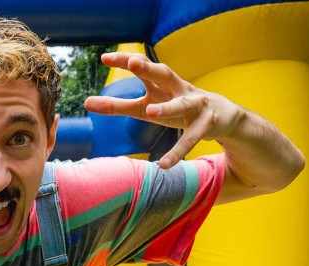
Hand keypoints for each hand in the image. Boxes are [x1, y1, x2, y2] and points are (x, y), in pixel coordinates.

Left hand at [84, 52, 242, 169]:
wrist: (222, 115)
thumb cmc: (177, 108)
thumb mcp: (146, 107)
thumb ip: (118, 106)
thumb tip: (86, 103)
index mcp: (162, 82)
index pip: (143, 66)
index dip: (125, 61)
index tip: (104, 58)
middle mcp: (178, 88)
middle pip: (164, 74)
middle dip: (149, 68)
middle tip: (133, 63)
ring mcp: (195, 104)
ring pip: (181, 104)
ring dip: (167, 107)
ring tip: (151, 111)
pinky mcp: (206, 124)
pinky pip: (190, 138)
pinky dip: (178, 151)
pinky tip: (164, 165)